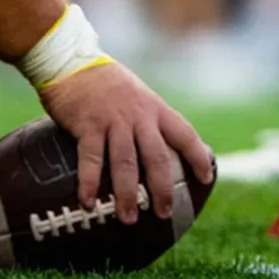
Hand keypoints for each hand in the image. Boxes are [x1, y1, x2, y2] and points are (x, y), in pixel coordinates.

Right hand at [35, 60, 212, 223]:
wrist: (72, 61)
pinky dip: (90, 183)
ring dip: (127, 194)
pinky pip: (91, 159)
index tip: (206, 178)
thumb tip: (156, 153)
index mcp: (155, 109)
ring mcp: (114, 121)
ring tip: (129, 217)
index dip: (197, 157)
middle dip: (162, 189)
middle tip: (163, 213)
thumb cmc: (106, 83)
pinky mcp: (88, 125)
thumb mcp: (137, 96)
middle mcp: (138, 116)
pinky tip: (88, 202)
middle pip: (157, 157)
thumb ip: (147, 120)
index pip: (184, 134)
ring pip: (126, 162)